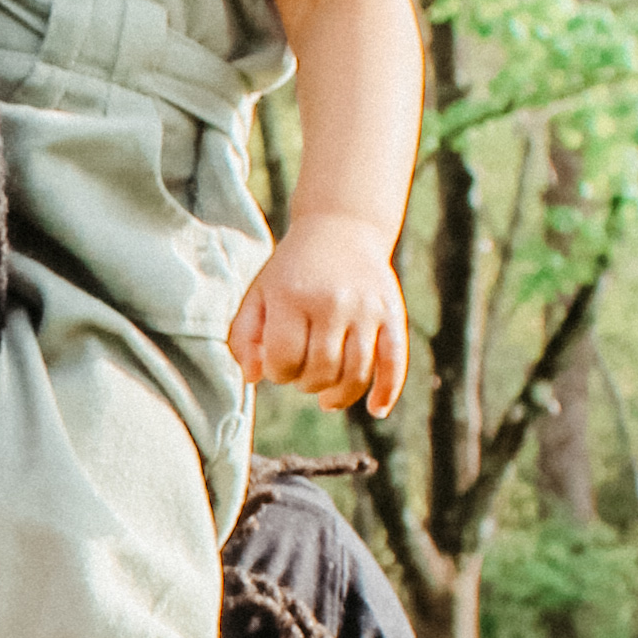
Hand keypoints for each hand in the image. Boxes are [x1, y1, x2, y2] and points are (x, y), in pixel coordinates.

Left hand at [228, 212, 406, 415]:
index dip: (277, 373)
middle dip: (305, 383)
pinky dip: (386, 392)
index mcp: (292, 297)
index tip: (277, 363)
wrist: (341, 227)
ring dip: (337, 395)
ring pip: (355, 375)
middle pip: (320, 372)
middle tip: (301, 371)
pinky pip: (394, 364)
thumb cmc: (291, 271)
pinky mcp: (392, 315)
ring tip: (325, 395)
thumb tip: (253, 378)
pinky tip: (376, 409)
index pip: (283, 360)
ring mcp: (366, 309)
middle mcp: (332, 302)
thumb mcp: (258, 295)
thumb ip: (243, 338)